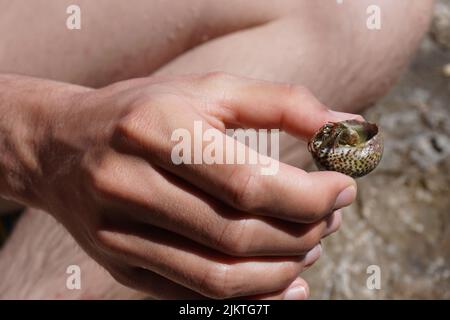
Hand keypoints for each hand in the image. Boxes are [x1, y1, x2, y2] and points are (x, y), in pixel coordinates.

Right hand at [3, 73, 357, 298]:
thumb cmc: (145, 110)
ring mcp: (119, 234)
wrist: (62, 145)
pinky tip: (285, 280)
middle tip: (331, 215)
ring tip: (312, 244)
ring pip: (221, 275)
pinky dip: (252, 295)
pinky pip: (195, 295)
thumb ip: (282, 104)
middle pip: (239, 233)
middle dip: (303, 230)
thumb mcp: (210, 91)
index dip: (310, 194)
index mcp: (155, 131)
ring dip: (283, 267)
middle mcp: (129, 185)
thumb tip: (348, 127)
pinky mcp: (120, 265)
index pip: (249, 183)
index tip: (343, 188)